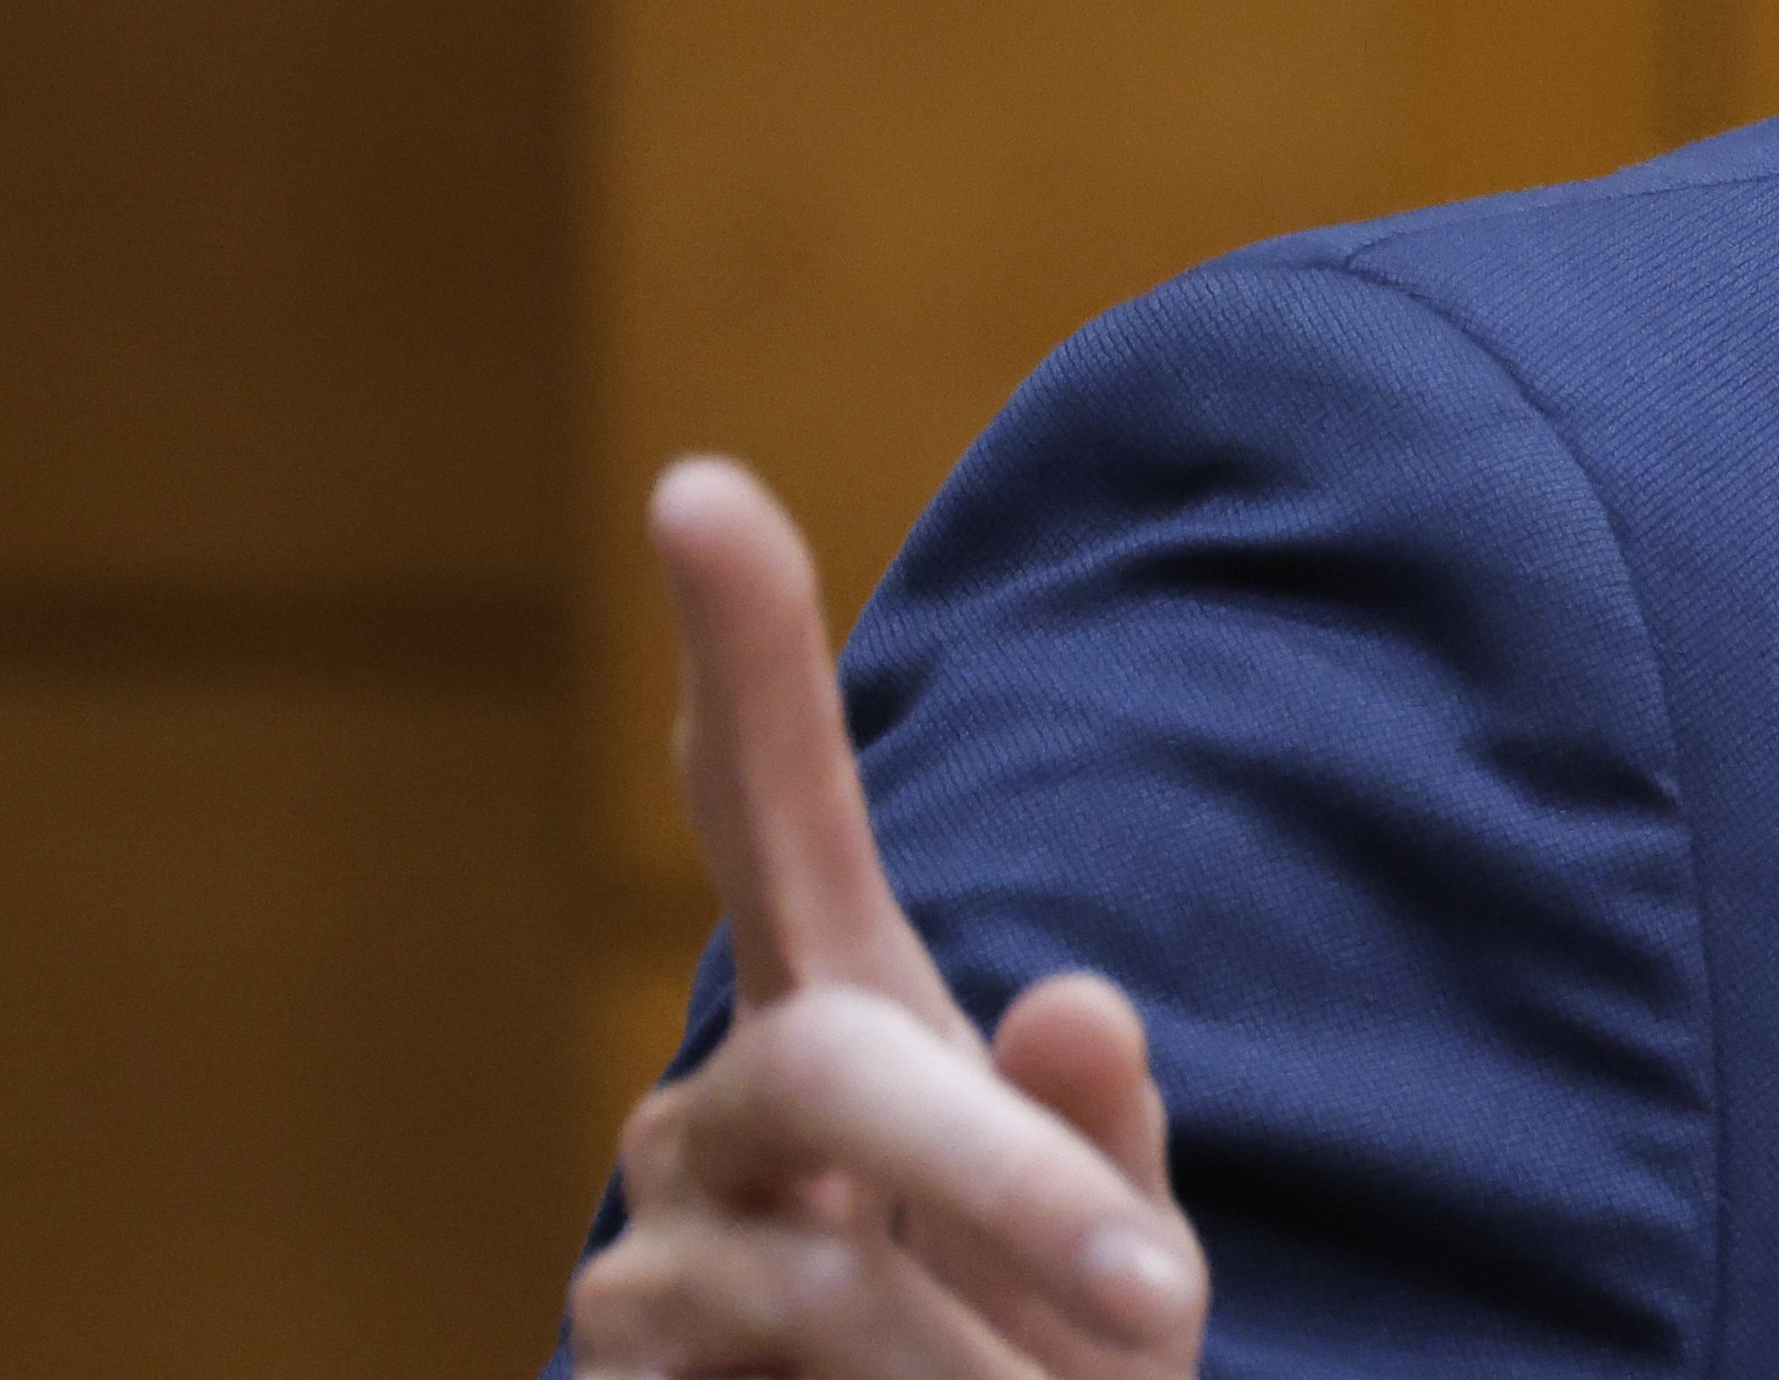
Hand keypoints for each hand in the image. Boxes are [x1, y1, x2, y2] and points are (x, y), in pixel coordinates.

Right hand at [571, 459, 1210, 1377]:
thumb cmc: (1044, 1368)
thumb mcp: (1119, 1261)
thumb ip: (1102, 1142)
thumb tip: (1072, 997)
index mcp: (856, 1011)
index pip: (772, 809)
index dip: (739, 655)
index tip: (698, 487)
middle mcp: (732, 1097)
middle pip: (842, 1069)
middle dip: (1012, 1184)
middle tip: (1164, 1301)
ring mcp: (655, 1232)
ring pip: (835, 1270)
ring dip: (991, 1368)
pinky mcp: (614, 1367)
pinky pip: (788, 1375)